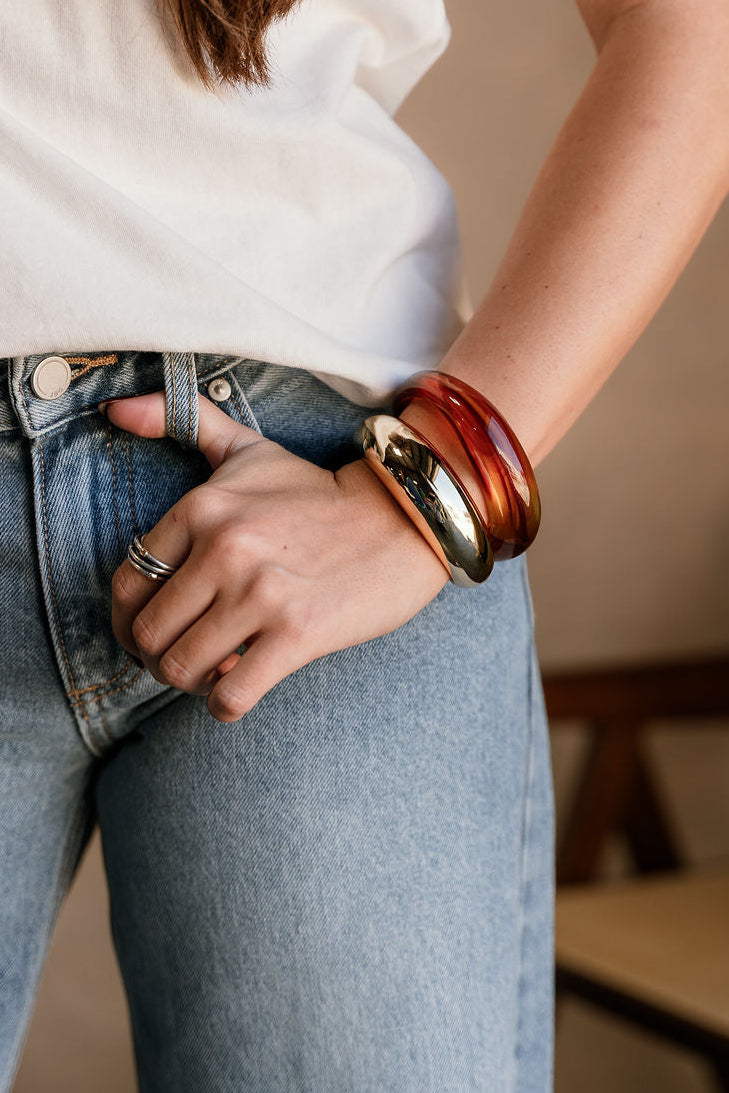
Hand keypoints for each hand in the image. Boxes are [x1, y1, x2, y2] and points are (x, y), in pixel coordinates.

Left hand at [107, 391, 448, 721]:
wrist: (402, 518)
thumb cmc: (318, 491)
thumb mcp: (248, 448)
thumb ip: (183, 421)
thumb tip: (114, 408)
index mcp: (202, 508)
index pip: (127, 584)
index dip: (128, 621)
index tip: (150, 631)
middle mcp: (224, 550)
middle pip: (148, 634)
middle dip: (157, 657)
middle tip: (184, 656)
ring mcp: (260, 594)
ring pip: (180, 668)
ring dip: (189, 683)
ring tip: (213, 671)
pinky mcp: (298, 634)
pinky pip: (230, 695)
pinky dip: (223, 704)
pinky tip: (238, 689)